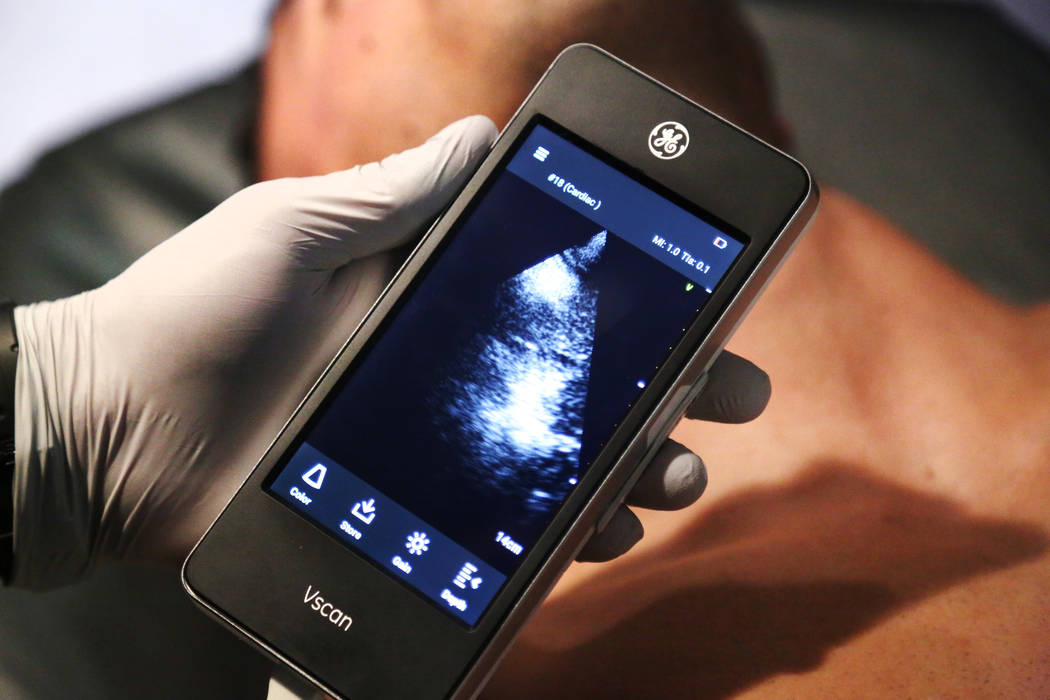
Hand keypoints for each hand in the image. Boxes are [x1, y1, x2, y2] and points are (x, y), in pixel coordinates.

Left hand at [11, 116, 767, 587]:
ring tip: (675, 474)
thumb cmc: (194, 312)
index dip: (633, 298)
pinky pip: (502, 534)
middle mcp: (448, 379)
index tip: (703, 292)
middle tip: (731, 392)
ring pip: (557, 468)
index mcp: (431, 301)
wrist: (111, 427)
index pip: (554, 299)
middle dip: (666, 390)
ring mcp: (434, 455)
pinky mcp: (410, 521)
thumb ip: (392, 194)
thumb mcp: (296, 229)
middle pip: (578, 388)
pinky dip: (559, 536)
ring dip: (632, 469)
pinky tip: (600, 529)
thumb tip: (480, 135)